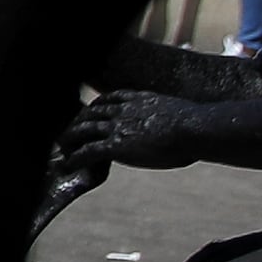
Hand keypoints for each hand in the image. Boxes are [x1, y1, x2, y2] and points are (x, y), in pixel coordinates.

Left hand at [57, 89, 203, 168]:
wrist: (195, 129)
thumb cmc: (199, 126)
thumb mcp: (182, 113)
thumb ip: (172, 116)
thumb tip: (185, 124)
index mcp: (140, 99)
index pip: (110, 98)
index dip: (98, 106)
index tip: (92, 111)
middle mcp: (124, 110)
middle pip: (92, 112)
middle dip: (79, 120)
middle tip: (70, 130)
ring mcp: (118, 126)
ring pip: (84, 129)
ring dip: (70, 138)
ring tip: (62, 147)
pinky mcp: (116, 145)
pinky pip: (89, 151)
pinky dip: (76, 156)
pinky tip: (69, 163)